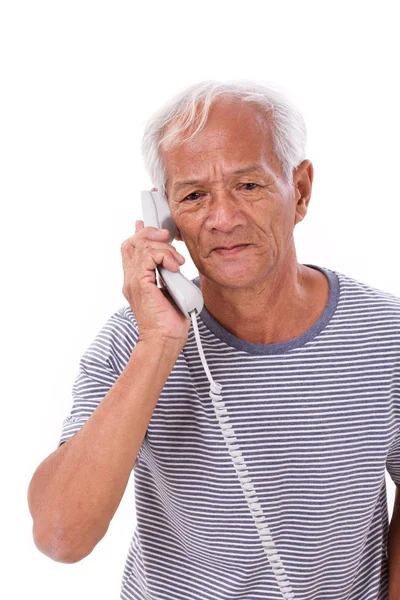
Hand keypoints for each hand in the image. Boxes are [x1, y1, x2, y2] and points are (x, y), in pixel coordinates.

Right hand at [120, 188, 190, 346]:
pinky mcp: (140, 284)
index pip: (131, 247)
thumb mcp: (173, 289)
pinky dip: (164, 255)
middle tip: (168, 235)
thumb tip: (174, 260)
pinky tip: (175, 266)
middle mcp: (131, 278)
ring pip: (140, 245)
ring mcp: (133, 281)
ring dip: (162, 246)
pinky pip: (148, 256)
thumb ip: (169, 272)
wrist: (165, 341)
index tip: (148, 220)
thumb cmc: (171, 321)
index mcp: (137, 279)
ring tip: (176, 260)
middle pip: (131, 241)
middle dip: (151, 231)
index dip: (140, 231)